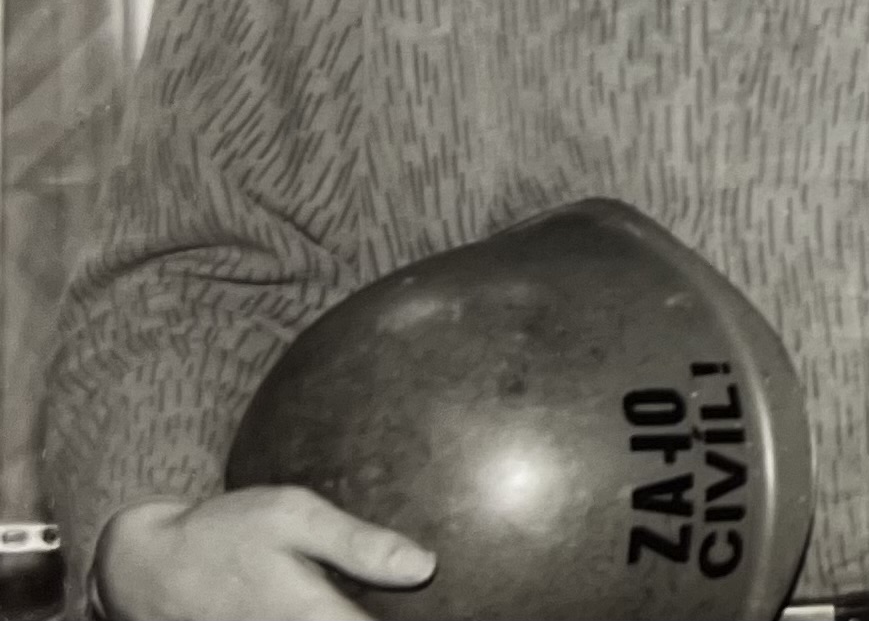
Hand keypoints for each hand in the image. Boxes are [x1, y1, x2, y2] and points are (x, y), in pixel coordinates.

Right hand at [94, 489, 434, 620]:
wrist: (146, 569)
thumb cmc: (224, 533)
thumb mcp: (293, 516)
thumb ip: (358, 545)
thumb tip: (425, 567)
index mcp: (315, 618)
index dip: (423, 618)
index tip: (464, 610)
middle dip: (395, 617)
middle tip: (442, 603)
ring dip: (363, 616)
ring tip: (404, 601)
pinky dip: (337, 617)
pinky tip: (355, 599)